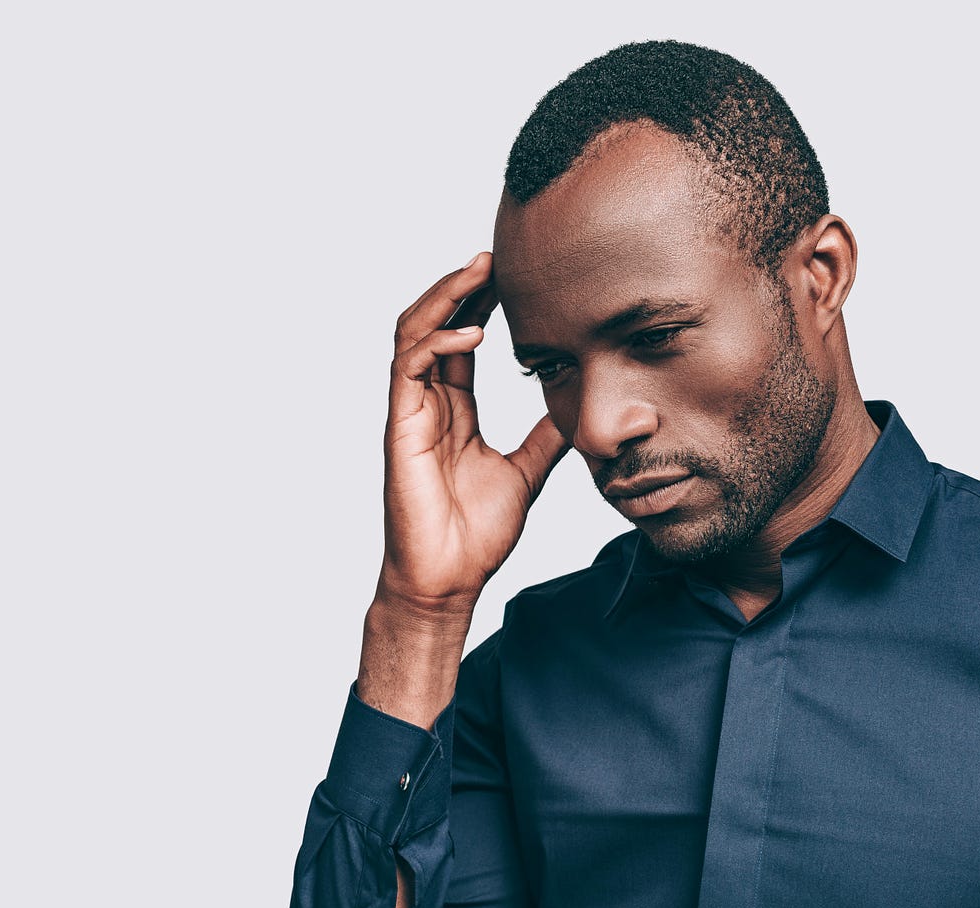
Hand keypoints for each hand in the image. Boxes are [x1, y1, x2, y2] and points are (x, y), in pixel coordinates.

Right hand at [378, 251, 569, 611]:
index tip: (512, 275)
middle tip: (495, 257)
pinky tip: (469, 334)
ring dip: (444, 298)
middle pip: (435, 323)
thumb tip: (579, 410)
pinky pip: (408, 368)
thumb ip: (545, 437)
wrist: (450, 579)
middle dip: (461, 286)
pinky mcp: (400, 428)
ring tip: (478, 273)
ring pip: (413, 333)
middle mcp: (428, 402)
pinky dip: (436, 343)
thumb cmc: (476, 533)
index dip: (481, 303)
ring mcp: (410, 412)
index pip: (462, 338)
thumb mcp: (527, 471)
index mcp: (454, 407)